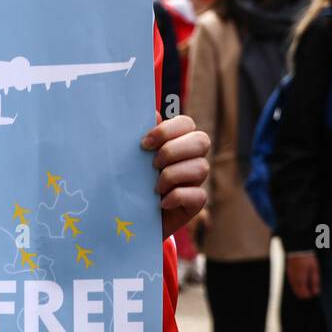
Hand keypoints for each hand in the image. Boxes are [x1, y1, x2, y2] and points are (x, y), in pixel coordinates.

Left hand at [143, 114, 209, 238]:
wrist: (129, 218)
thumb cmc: (132, 182)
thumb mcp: (132, 159)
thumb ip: (142, 137)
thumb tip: (152, 113)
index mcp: (176, 141)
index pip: (186, 123)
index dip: (167, 130)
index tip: (144, 144)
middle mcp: (190, 158)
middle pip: (201, 140)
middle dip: (173, 151)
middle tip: (152, 165)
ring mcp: (195, 181)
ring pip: (201, 167)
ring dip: (173, 175)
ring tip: (154, 186)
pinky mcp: (195, 203)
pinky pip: (198, 195)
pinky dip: (177, 197)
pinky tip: (161, 202)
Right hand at [286, 252, 320, 298]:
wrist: (296, 249)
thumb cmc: (307, 259)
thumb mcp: (314, 270)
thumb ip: (315, 282)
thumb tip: (315, 292)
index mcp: (300, 280)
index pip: (304, 295)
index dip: (310, 296)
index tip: (315, 294)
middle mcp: (293, 281)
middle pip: (299, 294)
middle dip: (305, 294)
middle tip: (312, 291)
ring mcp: (290, 277)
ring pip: (295, 289)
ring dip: (301, 290)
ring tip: (309, 285)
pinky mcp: (289, 274)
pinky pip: (293, 284)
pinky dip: (298, 285)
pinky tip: (303, 281)